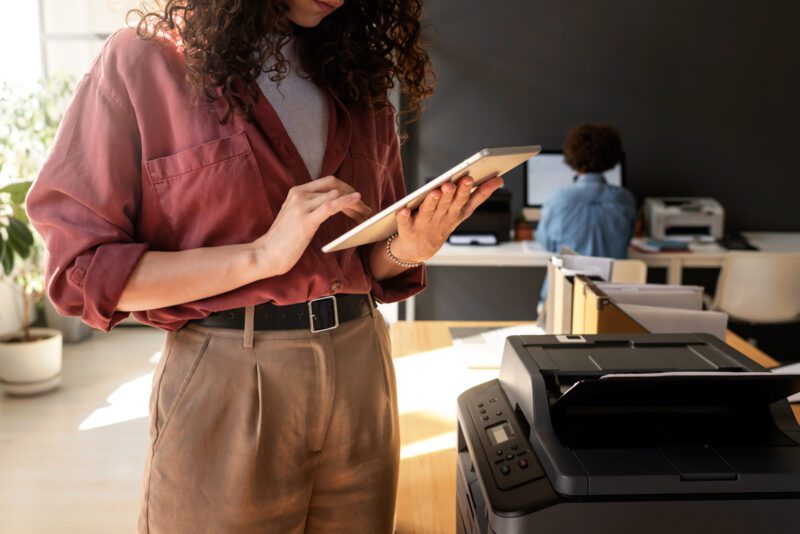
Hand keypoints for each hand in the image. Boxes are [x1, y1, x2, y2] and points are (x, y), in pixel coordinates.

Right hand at [250, 176, 371, 275]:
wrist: (266, 253)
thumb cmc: (282, 239)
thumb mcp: (295, 215)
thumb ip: (309, 206)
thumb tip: (329, 204)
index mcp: (297, 192)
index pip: (327, 182)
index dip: (345, 188)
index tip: (357, 200)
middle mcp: (299, 194)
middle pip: (334, 185)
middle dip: (352, 194)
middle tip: (365, 208)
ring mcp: (302, 206)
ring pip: (335, 195)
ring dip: (354, 203)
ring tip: (365, 213)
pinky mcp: (307, 220)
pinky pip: (331, 205)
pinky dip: (346, 201)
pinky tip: (357, 200)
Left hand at [389, 175, 504, 261]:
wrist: (418, 250)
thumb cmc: (441, 223)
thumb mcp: (462, 212)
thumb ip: (479, 195)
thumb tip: (499, 180)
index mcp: (454, 213)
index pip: (464, 200)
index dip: (468, 190)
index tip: (471, 178)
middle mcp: (441, 218)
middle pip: (448, 203)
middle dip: (453, 193)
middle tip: (455, 182)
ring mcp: (424, 225)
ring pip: (429, 211)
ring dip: (433, 201)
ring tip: (436, 190)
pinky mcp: (408, 230)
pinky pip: (405, 223)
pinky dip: (404, 217)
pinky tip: (403, 210)